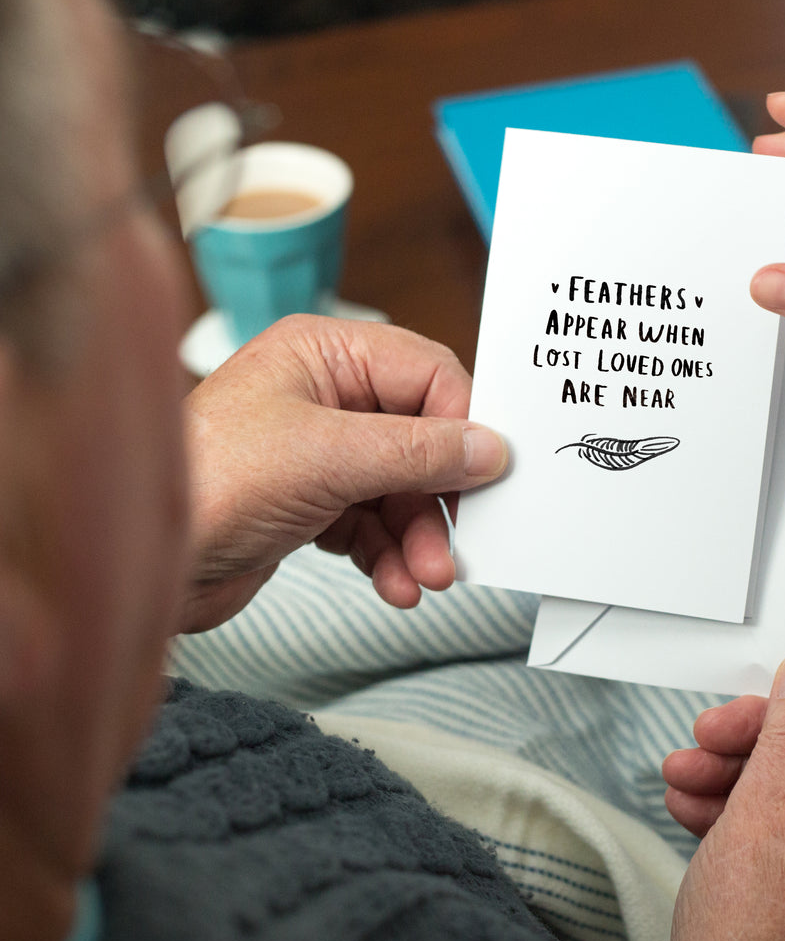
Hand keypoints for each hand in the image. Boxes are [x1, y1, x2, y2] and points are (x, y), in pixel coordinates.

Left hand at [180, 315, 506, 631]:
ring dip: (419, 537)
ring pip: (402, 489)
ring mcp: (319, 452)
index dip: (464, 425)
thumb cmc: (208, 481)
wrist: (138, 562)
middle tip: (458, 543)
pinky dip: (390, 555)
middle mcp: (327, 396)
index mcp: (326, 354)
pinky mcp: (311, 503)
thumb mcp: (327, 457)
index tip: (489, 474)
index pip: (429, 375)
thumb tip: (490, 448)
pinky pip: (374, 524)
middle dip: (440, 498)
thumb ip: (418, 450)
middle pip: (422, 439)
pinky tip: (395, 585)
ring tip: (426, 578)